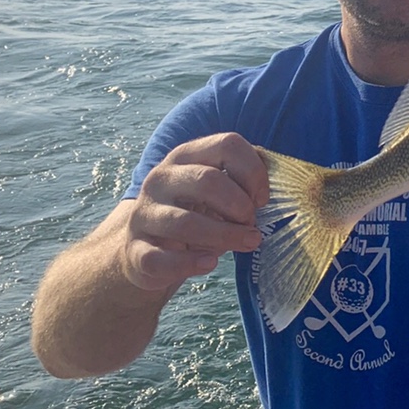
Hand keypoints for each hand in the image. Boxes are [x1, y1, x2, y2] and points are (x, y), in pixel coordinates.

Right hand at [122, 133, 268, 291]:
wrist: (147, 248)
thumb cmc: (195, 213)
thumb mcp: (217, 190)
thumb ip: (242, 181)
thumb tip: (273, 188)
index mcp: (186, 156)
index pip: (227, 144)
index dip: (253, 171)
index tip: (262, 199)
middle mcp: (161, 178)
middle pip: (207, 181)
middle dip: (240, 205)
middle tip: (253, 224)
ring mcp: (144, 214)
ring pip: (185, 223)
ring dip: (224, 236)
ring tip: (248, 243)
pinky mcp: (135, 250)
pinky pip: (160, 258)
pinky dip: (190, 264)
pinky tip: (210, 263)